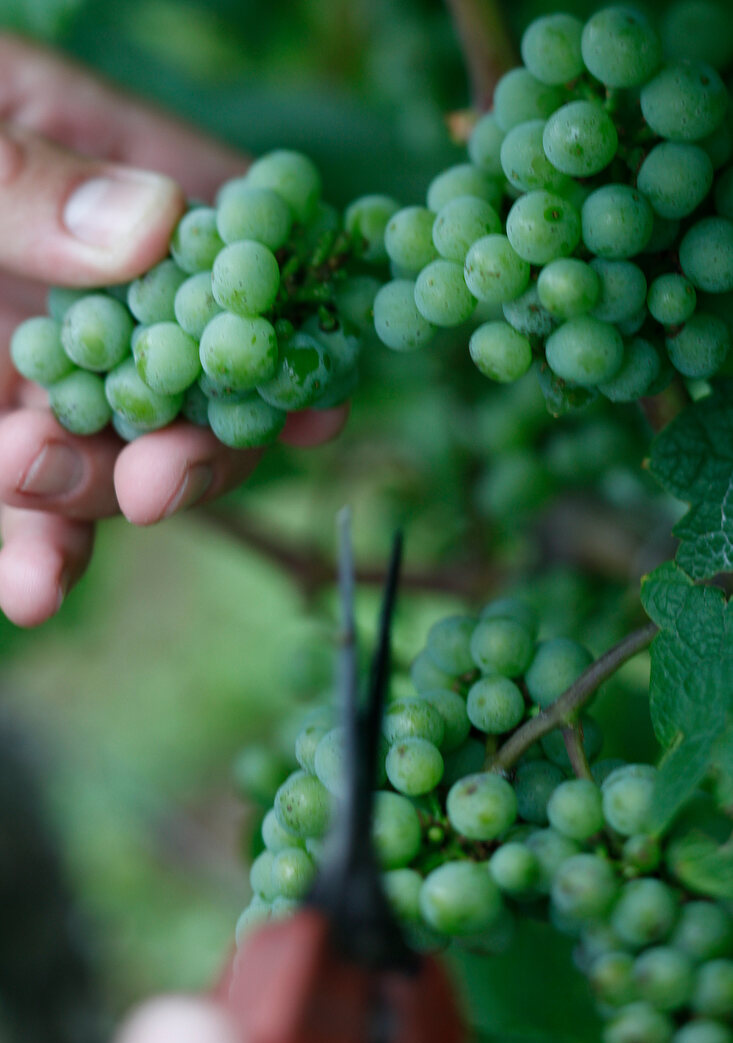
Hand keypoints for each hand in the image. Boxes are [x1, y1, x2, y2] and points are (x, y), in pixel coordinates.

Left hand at [0, 36, 344, 627]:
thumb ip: (21, 180)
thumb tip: (153, 227)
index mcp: (85, 173)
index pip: (223, 239)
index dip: (282, 320)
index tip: (313, 401)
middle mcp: (71, 280)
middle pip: (183, 375)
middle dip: (189, 442)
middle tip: (157, 482)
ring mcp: (20, 364)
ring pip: (105, 453)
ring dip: (94, 499)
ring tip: (40, 493)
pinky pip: (16, 502)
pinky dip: (30, 551)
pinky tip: (34, 589)